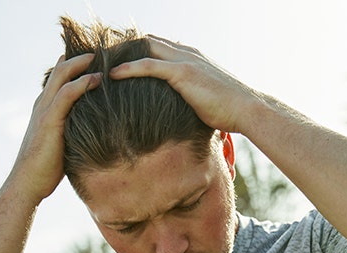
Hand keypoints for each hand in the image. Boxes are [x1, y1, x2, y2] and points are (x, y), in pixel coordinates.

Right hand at [9, 54, 101, 204]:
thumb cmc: (45, 171)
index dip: (74, 67)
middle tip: (100, 52)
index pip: (58, 79)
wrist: (28, 183)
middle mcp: (43, 105)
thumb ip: (72, 135)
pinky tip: (97, 79)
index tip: (93, 62)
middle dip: (79, 58)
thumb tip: (92, 138)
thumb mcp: (61, 147)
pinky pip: (67, 94)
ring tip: (101, 57)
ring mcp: (45, 111)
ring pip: (62, 75)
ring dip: (82, 64)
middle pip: (60, 70)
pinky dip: (82, 83)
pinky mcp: (50, 121)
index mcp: (44, 110)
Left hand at [109, 36, 256, 133]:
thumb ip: (190, 101)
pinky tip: (112, 75)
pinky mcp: (182, 73)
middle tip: (101, 59)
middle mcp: (186, 53)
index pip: (158, 46)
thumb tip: (180, 118)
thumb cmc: (230, 112)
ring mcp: (184, 60)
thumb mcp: (206, 102)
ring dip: (121, 54)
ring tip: (100, 63)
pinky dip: (129, 68)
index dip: (137, 51)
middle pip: (147, 40)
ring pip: (144, 47)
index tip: (118, 61)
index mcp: (190, 58)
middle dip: (124, 47)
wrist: (247, 110)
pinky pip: (149, 65)